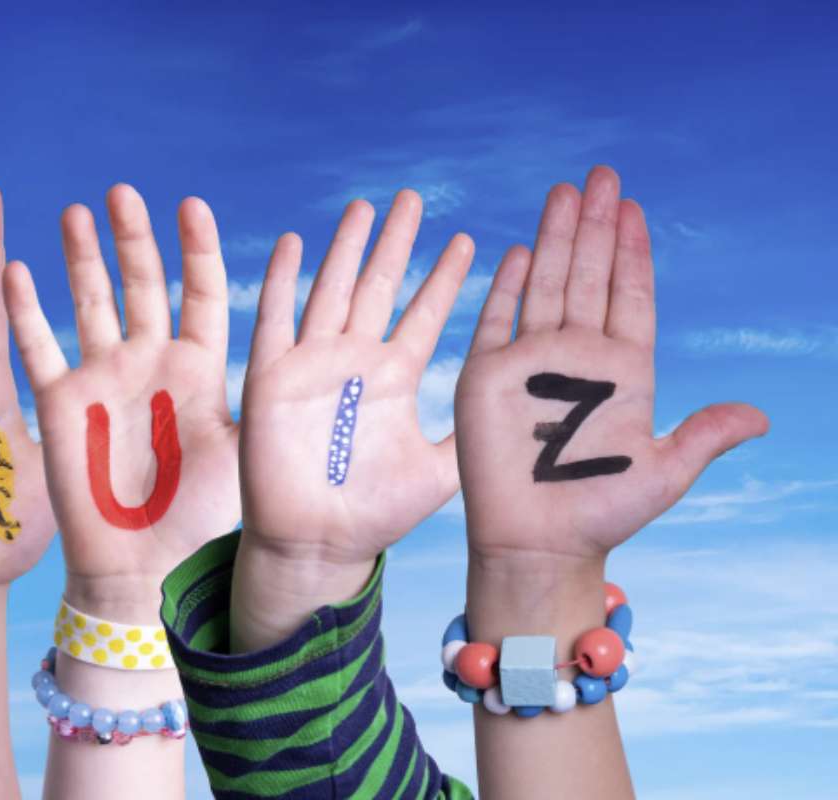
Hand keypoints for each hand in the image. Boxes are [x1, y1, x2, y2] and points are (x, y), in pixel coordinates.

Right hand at [4, 185, 238, 620]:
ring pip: (92, 301)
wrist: (145, 567)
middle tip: (125, 192)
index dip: (196, 249)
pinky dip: (26, 311)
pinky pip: (39, 346)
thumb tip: (318, 354)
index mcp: (199, 367)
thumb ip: (266, 400)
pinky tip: (15, 269)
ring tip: (78, 212)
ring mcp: (104, 377)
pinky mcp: (62, 402)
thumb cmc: (201, 517)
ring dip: (84, 258)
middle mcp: (151, 361)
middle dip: (134, 237)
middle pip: (143, 284)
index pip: (200, 292)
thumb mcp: (244, 451)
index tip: (192, 204)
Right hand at [233, 191, 472, 647]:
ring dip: (346, 249)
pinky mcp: (273, 376)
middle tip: (414, 198)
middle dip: (397, 243)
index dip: (444, 278)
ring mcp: (313, 364)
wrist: (318, 544)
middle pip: (379, 286)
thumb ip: (471, 435)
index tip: (470, 241)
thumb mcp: (440, 472)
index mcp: (395, 376)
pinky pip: (276, 318)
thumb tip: (525, 415)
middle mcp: (356, 360)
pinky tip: (294, 243)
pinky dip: (282, 281)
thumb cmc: (377, 514)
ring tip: (365, 207)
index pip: (423, 313)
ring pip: (332, 289)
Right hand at [455, 166, 768, 571]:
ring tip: (565, 192)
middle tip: (603, 175)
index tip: (635, 208)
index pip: (630, 295)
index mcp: (624, 371)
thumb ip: (703, 436)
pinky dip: (508, 285)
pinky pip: (498, 318)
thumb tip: (760, 418)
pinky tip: (521, 251)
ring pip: (547, 284)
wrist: (536, 543)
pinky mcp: (486, 375)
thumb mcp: (663, 474)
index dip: (633, 252)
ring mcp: (530, 362)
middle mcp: (578, 357)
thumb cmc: (600, 513)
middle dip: (596, 226)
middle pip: (589, 276)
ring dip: (556, 238)